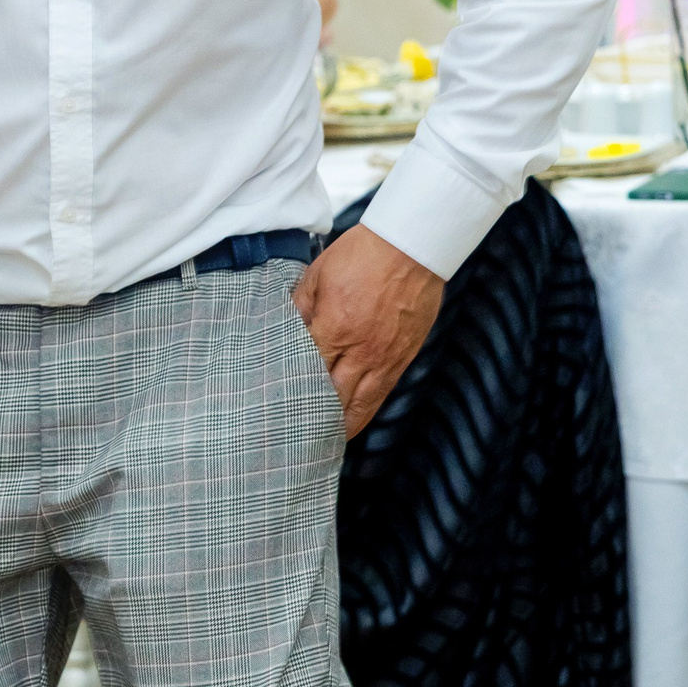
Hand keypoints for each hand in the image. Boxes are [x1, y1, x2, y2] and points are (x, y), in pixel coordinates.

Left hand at [293, 223, 443, 437]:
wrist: (413, 245)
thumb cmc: (365, 253)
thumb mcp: (319, 272)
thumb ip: (300, 305)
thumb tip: (286, 328)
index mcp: (335, 327)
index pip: (305, 369)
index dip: (290, 388)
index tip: (274, 403)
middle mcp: (360, 350)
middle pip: (332, 396)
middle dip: (312, 417)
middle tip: (292, 435)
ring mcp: (385, 357)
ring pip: (360, 404)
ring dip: (341, 425)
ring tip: (322, 441)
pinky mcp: (403, 358)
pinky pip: (382, 394)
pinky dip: (366, 412)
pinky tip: (354, 421)